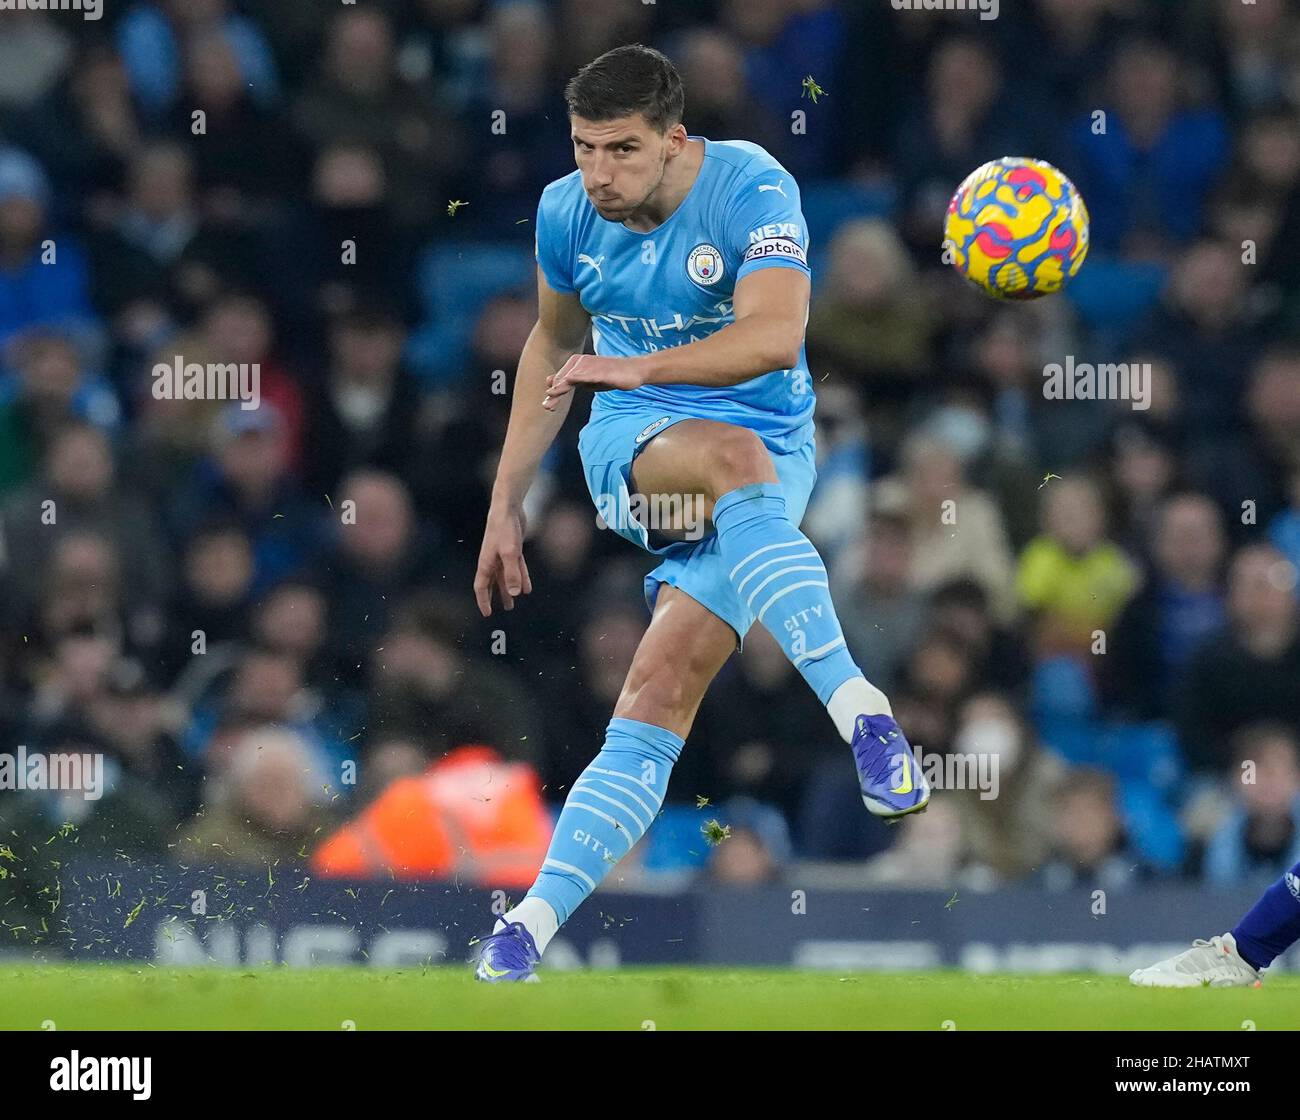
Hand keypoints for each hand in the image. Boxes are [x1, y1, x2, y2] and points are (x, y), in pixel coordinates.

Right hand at [473, 499, 532, 615]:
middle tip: (501, 611)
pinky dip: (521, 578)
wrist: (509, 507)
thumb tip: (514, 593)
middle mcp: (492, 560)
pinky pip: (516, 568)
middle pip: (492, 583)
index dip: (483, 601)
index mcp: (486, 563)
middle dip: (496, 597)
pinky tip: (527, 588)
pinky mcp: (513, 549)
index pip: (481, 586)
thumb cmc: (505, 528)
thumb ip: (512, 573)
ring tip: (513, 602)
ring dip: (509, 589)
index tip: (487, 614)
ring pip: (505, 577)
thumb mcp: (510, 553)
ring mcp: (502, 554)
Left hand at [542, 353, 646, 410]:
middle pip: (562, 380)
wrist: (634, 371)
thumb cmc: (611, 376)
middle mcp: (579, 363)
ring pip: (568, 379)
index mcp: (576, 364)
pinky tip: (564, 388)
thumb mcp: (588, 381)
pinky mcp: (597, 370)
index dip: (554, 392)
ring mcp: (588, 366)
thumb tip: (552, 384)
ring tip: (551, 402)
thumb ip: (572, 383)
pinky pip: (581, 376)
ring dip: (559, 391)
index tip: (548, 406)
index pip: (560, 379)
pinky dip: (570, 383)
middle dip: (554, 394)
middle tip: (547, 407)